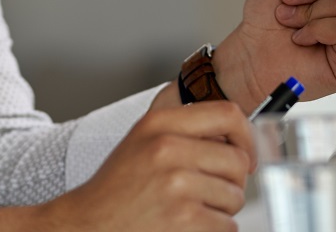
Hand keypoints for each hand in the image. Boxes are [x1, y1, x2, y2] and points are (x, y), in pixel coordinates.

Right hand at [38, 100, 254, 231]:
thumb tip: (235, 135)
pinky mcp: (184, 218)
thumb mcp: (143, 141)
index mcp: (160, 123)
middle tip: (213, 190)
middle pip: (238, 160)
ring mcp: (176, 184)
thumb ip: (184, 130)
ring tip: (193, 208)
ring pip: (235, 196)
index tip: (245, 154)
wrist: (90, 223)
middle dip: (233, 181)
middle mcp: (167, 148)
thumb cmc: (119, 187)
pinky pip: (227, 225)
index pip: (228, 114)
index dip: (246, 136)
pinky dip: (215, 229)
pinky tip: (190, 225)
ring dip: (222, 208)